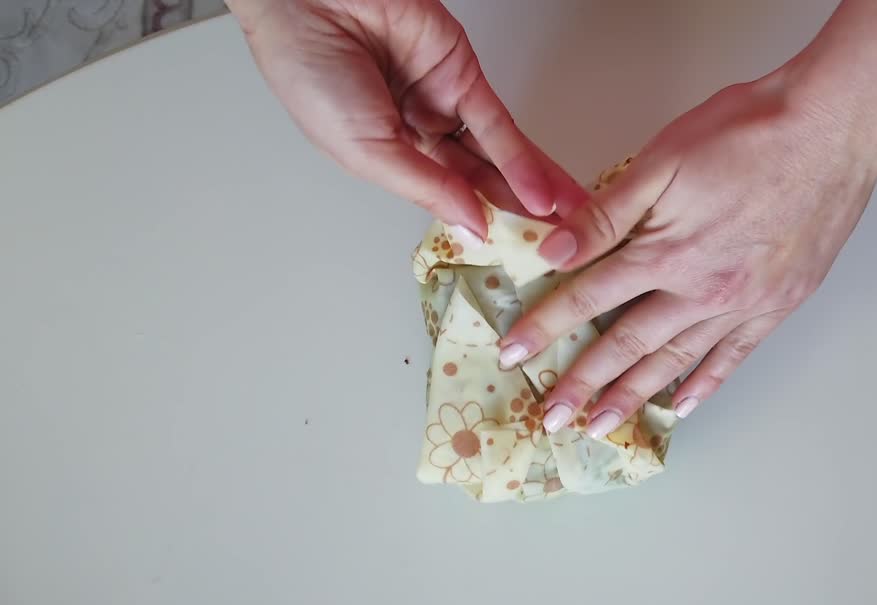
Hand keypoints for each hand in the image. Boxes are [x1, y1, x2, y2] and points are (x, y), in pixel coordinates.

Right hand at [225, 0, 585, 240]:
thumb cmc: (307, 69)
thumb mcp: (366, 150)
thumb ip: (424, 187)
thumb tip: (470, 227)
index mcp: (384, 155)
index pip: (442, 199)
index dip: (477, 227)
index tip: (512, 260)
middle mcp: (418, 131)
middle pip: (478, 182)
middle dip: (517, 216)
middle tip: (554, 249)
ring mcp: (444, 101)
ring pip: (497, 158)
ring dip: (532, 193)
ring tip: (566, 228)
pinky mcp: (464, 73)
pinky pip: (499, 126)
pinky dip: (521, 160)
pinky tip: (542, 194)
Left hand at [499, 71, 876, 438]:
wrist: (832, 129)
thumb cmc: (749, 132)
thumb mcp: (663, 160)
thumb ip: (606, 213)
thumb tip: (553, 251)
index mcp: (665, 253)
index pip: (588, 299)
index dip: (546, 327)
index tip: (514, 353)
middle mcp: (701, 291)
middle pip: (627, 345)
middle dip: (582, 384)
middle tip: (551, 417)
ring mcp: (743, 305)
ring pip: (675, 361)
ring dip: (634, 396)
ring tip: (602, 426)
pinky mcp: (777, 305)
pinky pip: (733, 357)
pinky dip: (704, 384)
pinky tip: (681, 405)